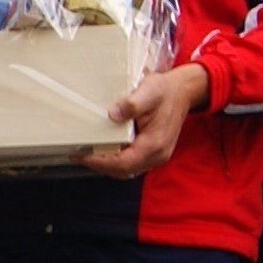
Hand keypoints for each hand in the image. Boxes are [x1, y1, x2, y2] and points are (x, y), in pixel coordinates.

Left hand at [79, 63, 209, 179]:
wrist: (183, 91)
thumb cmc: (165, 90)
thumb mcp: (149, 90)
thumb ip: (132, 104)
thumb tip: (112, 114)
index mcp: (155, 143)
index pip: (123, 163)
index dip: (100, 162)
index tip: (81, 156)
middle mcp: (157, 155)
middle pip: (123, 171)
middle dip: (100, 165)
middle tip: (78, 156)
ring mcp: (157, 156)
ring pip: (127, 170)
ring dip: (107, 165)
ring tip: (87, 154)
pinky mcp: (155, 152)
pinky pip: (133, 163)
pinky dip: (117, 161)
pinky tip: (104, 150)